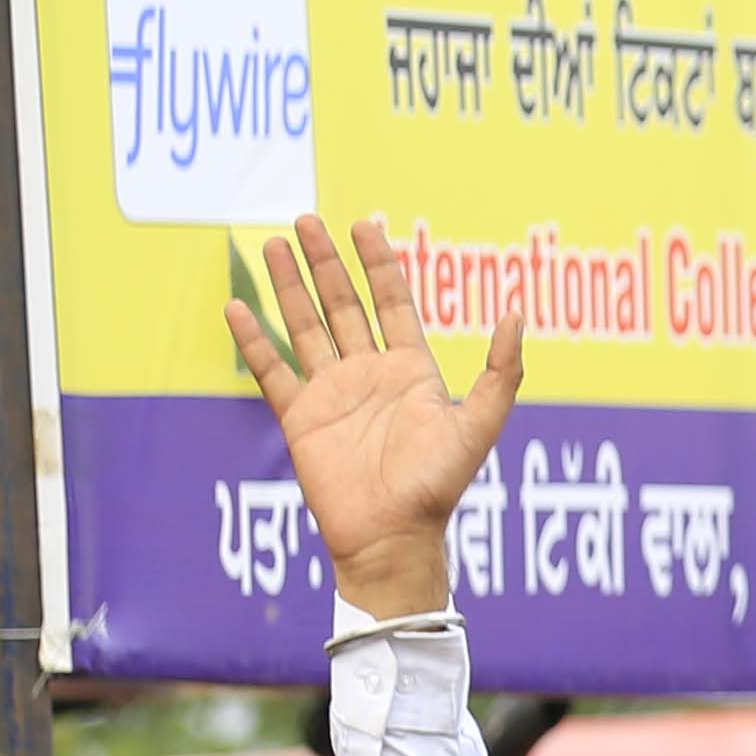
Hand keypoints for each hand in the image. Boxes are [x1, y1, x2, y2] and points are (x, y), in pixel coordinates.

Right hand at [227, 215, 520, 619]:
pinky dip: (254, 339)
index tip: (365, 225)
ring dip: (288, 286)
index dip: (380, 264)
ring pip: (305, 326)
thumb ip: (500, 373)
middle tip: (305, 219)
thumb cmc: (438, 487)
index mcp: (412, 372)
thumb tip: (518, 315)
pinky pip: (271, 370)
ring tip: (271, 244)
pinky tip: (238, 307)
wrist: (392, 537)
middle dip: (325, 263)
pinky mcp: (300, 417)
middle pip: (343, 305)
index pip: (393, 303)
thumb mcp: (478, 426)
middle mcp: (370, 375)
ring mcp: (332, 393)